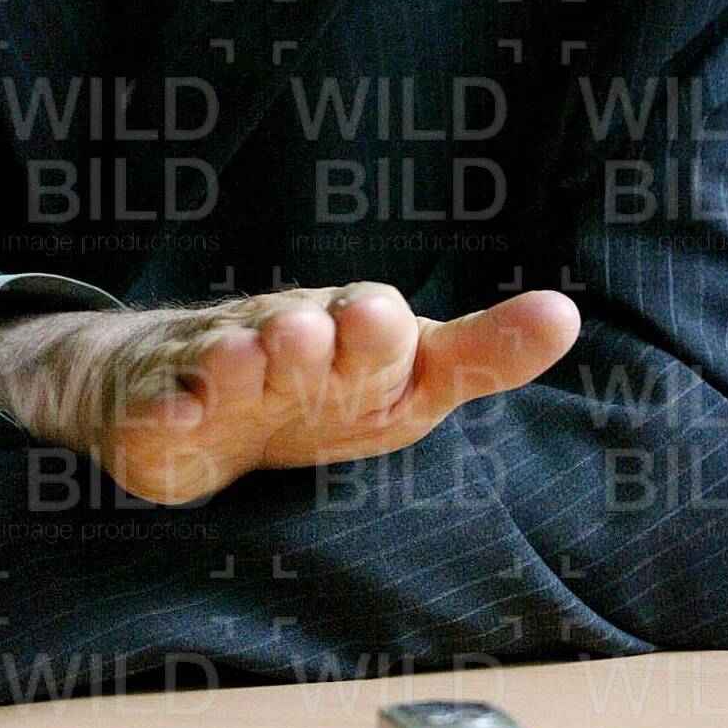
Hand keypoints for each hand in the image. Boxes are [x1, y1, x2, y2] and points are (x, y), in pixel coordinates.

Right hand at [0, 282, 581, 503]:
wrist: (188, 388)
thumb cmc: (320, 385)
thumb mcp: (403, 379)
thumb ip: (481, 353)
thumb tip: (567, 314)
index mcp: (348, 337)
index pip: (372, 325)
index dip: (376, 329)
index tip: (383, 320)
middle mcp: (282, 340)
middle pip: (297, 333)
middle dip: (306, 335)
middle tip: (310, 335)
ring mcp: (215, 368)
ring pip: (227, 360)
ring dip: (238, 361)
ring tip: (247, 361)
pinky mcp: (159, 405)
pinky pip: (161, 404)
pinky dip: (168, 408)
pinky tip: (178, 413)